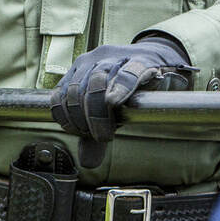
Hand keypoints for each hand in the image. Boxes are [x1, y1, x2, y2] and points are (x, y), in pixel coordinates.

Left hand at [49, 36, 194, 167]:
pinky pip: (126, 73)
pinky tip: (115, 101)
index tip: (80, 133)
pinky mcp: (140, 60)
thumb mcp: (107, 111)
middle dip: (84, 119)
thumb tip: (87, 163)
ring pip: (97, 82)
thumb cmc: (128, 87)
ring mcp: (115, 57)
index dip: (66, 118)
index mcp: (79, 70)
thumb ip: (94, 132)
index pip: (61, 95)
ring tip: (107, 131)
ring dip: (97, 112)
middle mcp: (93, 60)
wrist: (159, 60)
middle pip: (77, 91)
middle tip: (98, 136)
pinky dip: (118, 89)